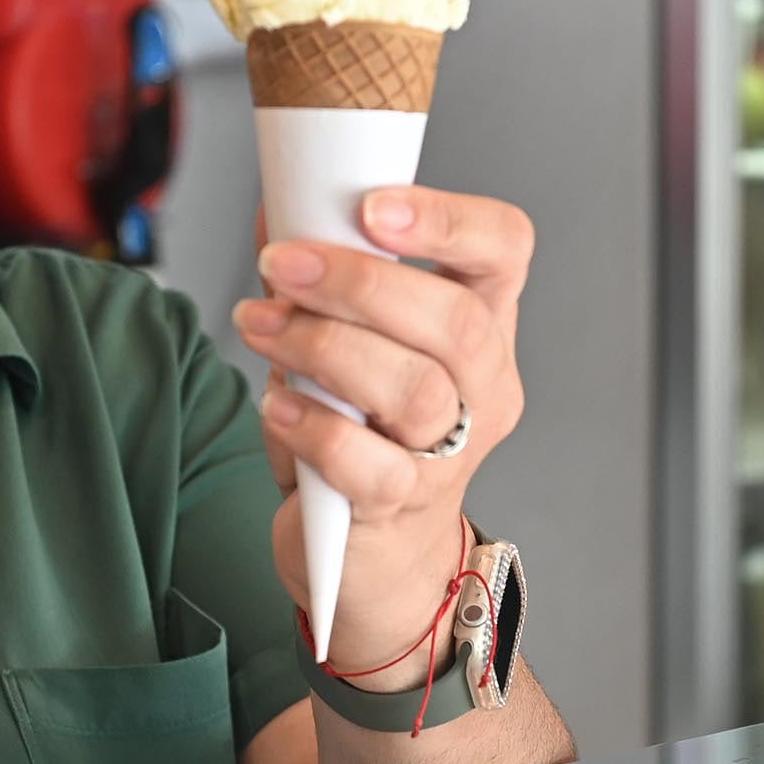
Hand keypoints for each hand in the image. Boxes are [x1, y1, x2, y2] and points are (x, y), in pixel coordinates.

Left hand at [231, 185, 532, 682]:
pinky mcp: (402, 508)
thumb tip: (280, 209)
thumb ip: (322, 283)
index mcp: (482, 325)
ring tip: (259, 325)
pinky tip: (276, 407)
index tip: (372, 207)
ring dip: (323, 346)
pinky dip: (314, 426)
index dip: (448, 219)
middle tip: (281, 265)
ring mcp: (451, 454)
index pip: (504, 248)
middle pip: (454, 321)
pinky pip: (367, 463)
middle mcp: (483, 387)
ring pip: (413, 389)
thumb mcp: (348, 346)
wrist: (375, 556)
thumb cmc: (363, 432)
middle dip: (359, 283)